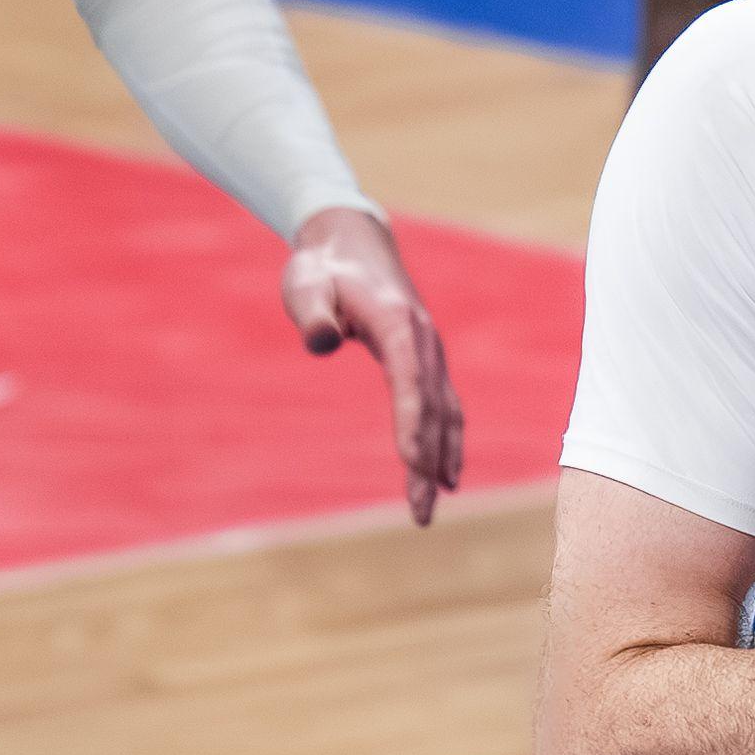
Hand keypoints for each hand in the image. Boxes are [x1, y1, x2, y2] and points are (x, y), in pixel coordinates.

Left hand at [281, 207, 464, 525]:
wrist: (353, 243)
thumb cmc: (323, 268)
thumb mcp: (306, 282)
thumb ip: (312, 311)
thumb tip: (321, 342)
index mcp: (398, 324)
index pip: (411, 382)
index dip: (413, 424)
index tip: (412, 463)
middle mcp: (423, 342)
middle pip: (434, 409)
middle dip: (430, 461)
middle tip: (420, 511)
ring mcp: (429, 352)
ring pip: (445, 412)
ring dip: (443, 458)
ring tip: (434, 502)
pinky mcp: (425, 360)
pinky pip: (444, 406)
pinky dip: (448, 440)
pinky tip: (445, 472)